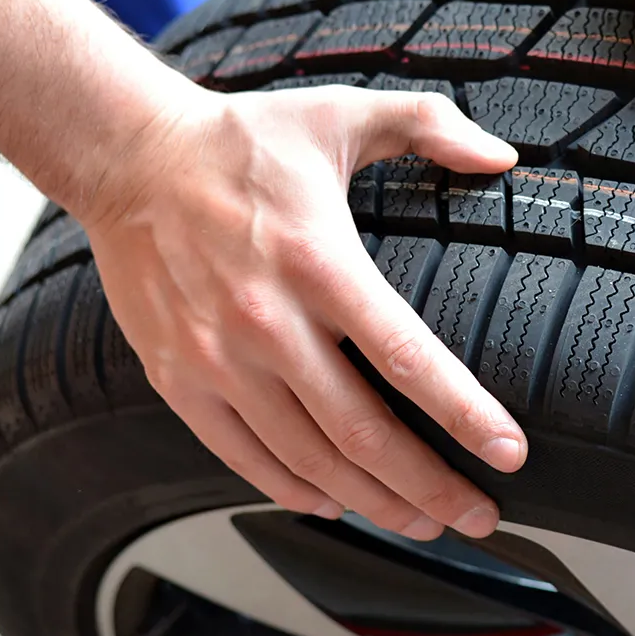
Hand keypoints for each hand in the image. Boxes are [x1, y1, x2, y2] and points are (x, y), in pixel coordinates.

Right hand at [76, 86, 523, 539]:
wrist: (125, 156)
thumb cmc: (241, 141)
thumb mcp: (342, 113)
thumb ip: (429, 125)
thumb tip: (503, 156)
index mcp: (318, 261)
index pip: (406, 357)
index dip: (464, 414)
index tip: (508, 453)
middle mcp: (267, 321)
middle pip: (362, 432)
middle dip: (430, 486)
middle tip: (479, 515)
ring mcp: (217, 359)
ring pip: (308, 458)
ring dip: (373, 501)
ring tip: (423, 521)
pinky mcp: (177, 380)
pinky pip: (243, 457)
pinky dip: (295, 491)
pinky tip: (338, 504)